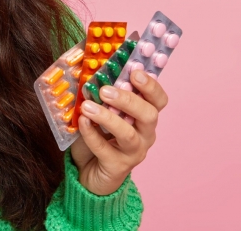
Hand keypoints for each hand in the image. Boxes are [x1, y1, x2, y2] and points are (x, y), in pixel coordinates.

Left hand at [68, 69, 168, 195]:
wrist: (91, 172)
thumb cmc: (99, 136)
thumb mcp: (103, 111)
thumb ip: (103, 93)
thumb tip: (92, 68)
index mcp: (145, 117)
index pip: (159, 100)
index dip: (151, 85)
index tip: (135, 71)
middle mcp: (145, 134)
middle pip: (149, 115)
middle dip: (129, 100)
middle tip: (106, 90)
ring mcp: (134, 152)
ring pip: (129, 134)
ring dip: (108, 118)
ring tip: (88, 106)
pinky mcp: (117, 167)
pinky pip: (105, 149)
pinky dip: (91, 134)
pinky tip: (81, 121)